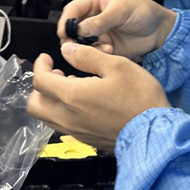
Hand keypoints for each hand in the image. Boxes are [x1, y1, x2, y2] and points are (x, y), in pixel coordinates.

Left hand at [28, 47, 170, 150]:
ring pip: (47, 118)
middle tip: (54, 74)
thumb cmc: (140, 99)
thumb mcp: (117, 66)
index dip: (40, 66)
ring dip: (51, 100)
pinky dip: (64, 112)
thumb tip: (68, 50)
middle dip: (39, 87)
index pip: (40, 81)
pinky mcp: (86, 139)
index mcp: (73, 96)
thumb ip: (87, 56)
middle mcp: (69, 117)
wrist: (155, 131)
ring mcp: (77, 131)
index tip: (46, 59)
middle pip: (34, 105)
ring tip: (71, 86)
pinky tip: (84, 102)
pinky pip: (63, 126)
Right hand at [57, 0, 176, 60]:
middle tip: (81, 44)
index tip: (66, 33)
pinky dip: (97, 55)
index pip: (71, 10)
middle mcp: (91, 17)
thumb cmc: (144, 11)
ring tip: (104, 47)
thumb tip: (80, 29)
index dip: (66, 22)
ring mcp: (96, 34)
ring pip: (79, 44)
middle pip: (71, 29)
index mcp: (93, 1)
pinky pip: (91, 54)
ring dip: (87, 48)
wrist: (159, 31)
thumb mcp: (122, 11)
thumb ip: (100, 20)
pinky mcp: (103, 47)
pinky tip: (109, 51)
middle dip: (74, 38)